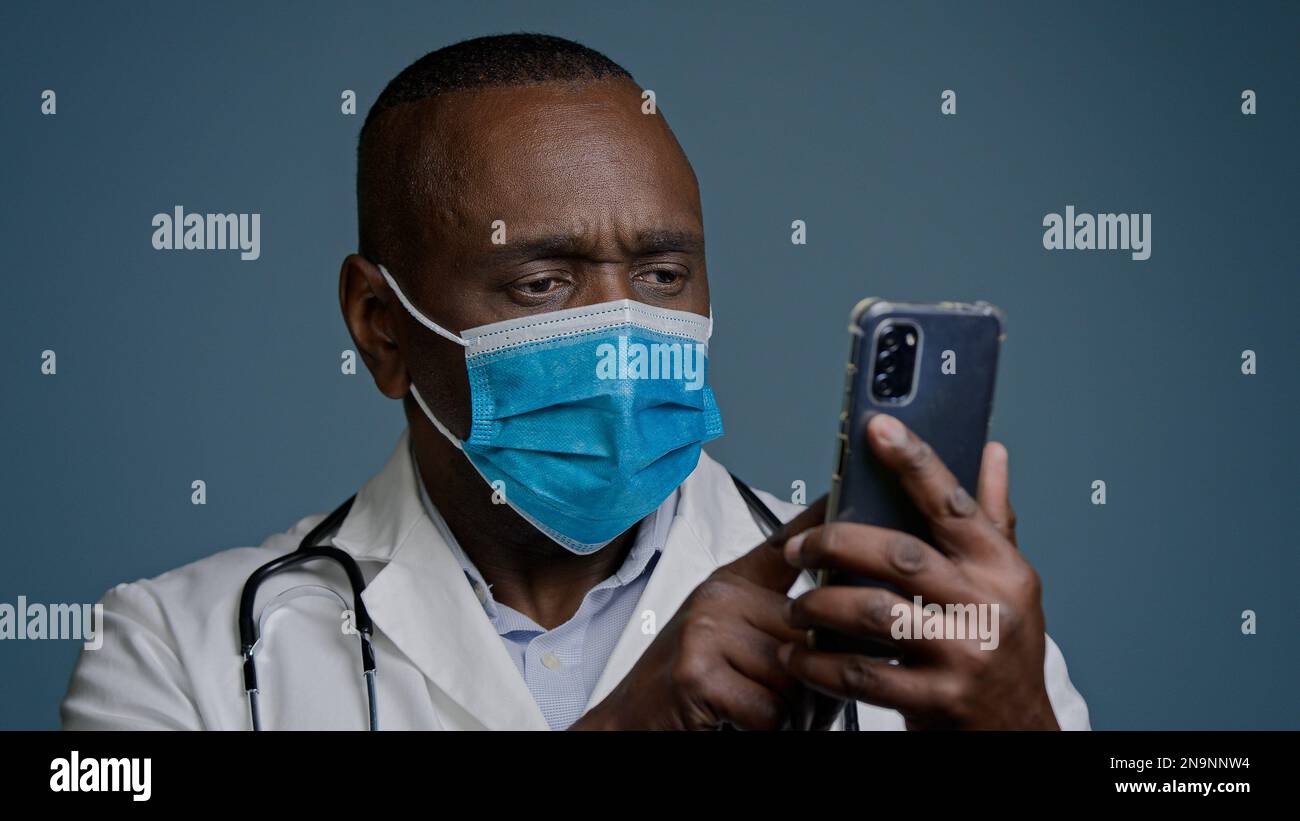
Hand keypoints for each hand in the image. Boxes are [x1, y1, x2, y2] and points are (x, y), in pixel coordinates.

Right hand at [573, 498, 843, 729]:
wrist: (628, 724)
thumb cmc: (687, 689)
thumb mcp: (730, 639)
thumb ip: (774, 621)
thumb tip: (837, 624)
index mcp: (731, 584)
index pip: (784, 544)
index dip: (818, 518)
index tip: (842, 490)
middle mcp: (720, 596)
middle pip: (810, 631)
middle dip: (810, 677)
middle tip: (778, 699)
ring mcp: (705, 628)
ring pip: (795, 674)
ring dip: (786, 709)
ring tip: (751, 710)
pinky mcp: (697, 670)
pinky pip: (769, 710)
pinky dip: (760, 728)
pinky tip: (730, 720)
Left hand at [778, 413, 1058, 729]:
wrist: (1018, 736)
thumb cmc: (1006, 652)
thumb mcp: (1010, 585)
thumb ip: (993, 519)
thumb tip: (992, 451)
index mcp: (1003, 569)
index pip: (953, 503)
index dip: (914, 461)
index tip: (876, 427)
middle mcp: (988, 607)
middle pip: (898, 555)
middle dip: (835, 544)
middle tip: (799, 548)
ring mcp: (963, 655)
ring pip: (871, 613)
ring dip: (819, 606)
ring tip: (795, 608)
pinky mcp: (936, 700)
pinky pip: (861, 675)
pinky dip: (820, 665)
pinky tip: (800, 657)